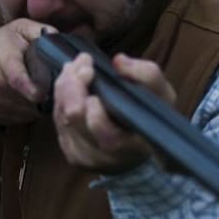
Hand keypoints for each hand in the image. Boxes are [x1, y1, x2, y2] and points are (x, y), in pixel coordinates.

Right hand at [0, 18, 55, 125]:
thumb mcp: (18, 29)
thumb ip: (40, 32)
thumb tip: (60, 41)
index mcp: (4, 62)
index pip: (19, 80)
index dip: (36, 89)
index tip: (47, 92)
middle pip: (29, 100)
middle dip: (44, 96)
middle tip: (50, 87)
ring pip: (26, 112)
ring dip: (36, 105)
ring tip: (35, 91)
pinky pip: (18, 120)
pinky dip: (25, 112)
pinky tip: (23, 99)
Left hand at [52, 52, 176, 174]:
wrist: (139, 147)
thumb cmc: (151, 118)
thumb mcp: (161, 95)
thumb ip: (146, 76)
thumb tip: (118, 61)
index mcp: (131, 147)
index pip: (106, 135)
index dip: (95, 108)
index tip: (93, 74)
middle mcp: (103, 157)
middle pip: (75, 120)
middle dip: (73, 85)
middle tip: (83, 61)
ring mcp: (83, 156)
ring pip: (62, 117)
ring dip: (65, 86)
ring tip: (76, 66)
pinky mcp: (70, 152)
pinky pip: (57, 120)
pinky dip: (60, 97)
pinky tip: (70, 82)